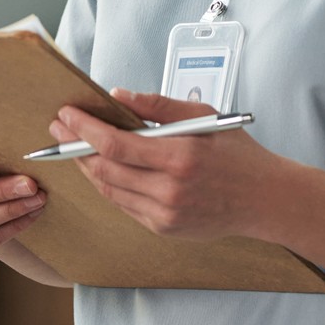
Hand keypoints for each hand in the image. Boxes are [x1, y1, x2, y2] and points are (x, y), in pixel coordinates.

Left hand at [50, 89, 284, 240]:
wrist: (264, 200)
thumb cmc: (236, 153)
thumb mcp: (202, 115)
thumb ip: (157, 105)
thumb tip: (118, 96)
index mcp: (180, 156)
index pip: (116, 144)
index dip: (85, 129)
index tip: (66, 115)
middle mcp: (170, 190)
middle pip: (105, 169)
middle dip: (76, 146)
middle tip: (60, 128)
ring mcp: (165, 214)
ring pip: (109, 190)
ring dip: (87, 167)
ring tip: (75, 147)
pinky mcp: (164, 228)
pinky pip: (124, 205)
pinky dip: (109, 185)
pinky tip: (101, 168)